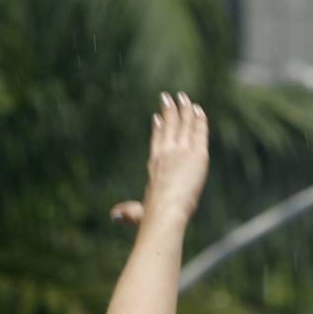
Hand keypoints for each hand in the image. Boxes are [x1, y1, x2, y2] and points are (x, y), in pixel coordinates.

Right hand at [111, 91, 208, 225]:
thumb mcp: (138, 213)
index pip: (157, 142)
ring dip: (185, 109)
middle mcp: (167, 153)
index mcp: (154, 164)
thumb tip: (113, 216)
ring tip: (184, 97)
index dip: (158, 129)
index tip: (157, 118)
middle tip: (169, 98)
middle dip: (169, 111)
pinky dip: (199, 120)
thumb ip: (129, 213)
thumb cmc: (152, 214)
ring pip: (184, 124)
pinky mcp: (198, 154)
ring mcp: (182, 151)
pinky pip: (199, 132)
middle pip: (169, 126)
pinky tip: (199, 110)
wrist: (166, 209)